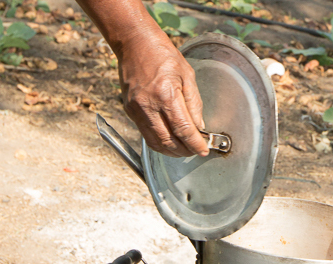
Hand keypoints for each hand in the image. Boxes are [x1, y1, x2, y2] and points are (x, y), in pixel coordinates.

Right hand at [119, 30, 208, 157]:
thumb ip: (194, 103)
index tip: (203, 150)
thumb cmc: (162, 55)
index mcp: (166, 94)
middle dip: (184, 150)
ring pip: (155, 142)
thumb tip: (199, 126)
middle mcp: (148, 105)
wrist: (135, 43)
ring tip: (183, 150)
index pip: (183, 129)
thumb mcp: (187, 75)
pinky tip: (169, 141)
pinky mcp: (129, 111)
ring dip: (171, 151)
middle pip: (168, 141)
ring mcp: (136, 110)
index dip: (195, 144)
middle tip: (195, 151)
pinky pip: (145, 134)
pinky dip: (159, 142)